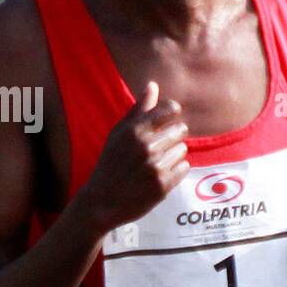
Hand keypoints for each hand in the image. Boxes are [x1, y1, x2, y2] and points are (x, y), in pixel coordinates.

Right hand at [79, 82, 188, 234]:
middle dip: (172, 137)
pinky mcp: (163, 185)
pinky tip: (159, 175)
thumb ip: (139, 109)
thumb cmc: (111, 162)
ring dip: (173, 155)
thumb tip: (153, 85)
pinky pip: (184, 168)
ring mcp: (155, 167)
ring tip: (155, 163)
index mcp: (134, 130)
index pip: (171, 109)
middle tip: (157, 148)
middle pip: (181, 129)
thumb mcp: (119, 133)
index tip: (166, 122)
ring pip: (183, 150)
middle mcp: (146, 146)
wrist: (102, 201)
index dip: (172, 114)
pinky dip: (175, 171)